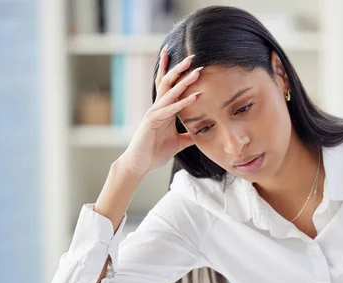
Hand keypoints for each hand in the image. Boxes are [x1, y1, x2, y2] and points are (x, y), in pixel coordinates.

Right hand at [118, 46, 201, 176]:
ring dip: (184, 82)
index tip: (186, 60)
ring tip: (196, 72)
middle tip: (192, 58)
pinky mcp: (152, 121)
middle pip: (168, 83)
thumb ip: (189, 135)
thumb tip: (203, 134)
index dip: (175, 72)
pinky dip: (182, 103)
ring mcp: (154, 113)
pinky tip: (193, 97)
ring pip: (170, 93)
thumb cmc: (155, 152)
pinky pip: (169, 110)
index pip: (169, 87)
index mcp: (164, 110)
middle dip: (179, 70)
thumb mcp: (179, 142)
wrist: (139, 165)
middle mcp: (158, 108)